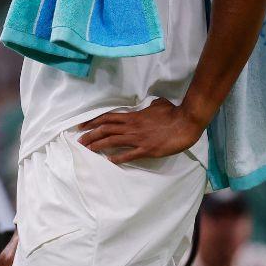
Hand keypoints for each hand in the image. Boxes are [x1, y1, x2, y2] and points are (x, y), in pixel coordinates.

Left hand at [77, 98, 203, 164]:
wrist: (185, 122)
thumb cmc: (172, 113)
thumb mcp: (158, 104)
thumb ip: (150, 106)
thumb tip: (149, 104)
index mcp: (133, 116)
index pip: (107, 118)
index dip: (92, 122)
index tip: (81, 126)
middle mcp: (131, 126)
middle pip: (105, 129)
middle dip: (90, 135)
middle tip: (79, 141)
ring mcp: (138, 138)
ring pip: (112, 140)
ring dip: (98, 145)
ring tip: (87, 150)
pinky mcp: (147, 149)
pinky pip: (129, 154)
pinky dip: (117, 158)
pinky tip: (108, 161)